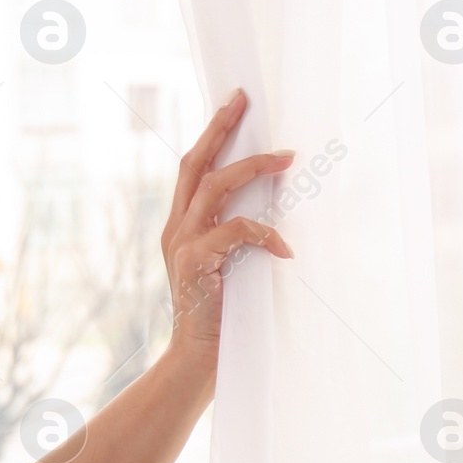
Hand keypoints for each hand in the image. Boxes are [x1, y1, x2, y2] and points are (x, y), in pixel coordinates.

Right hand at [161, 88, 294, 373]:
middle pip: (195, 165)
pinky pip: (235, 233)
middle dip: (220, 128)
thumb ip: (236, 239)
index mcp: (180, 228)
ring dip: (252, 168)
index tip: (232, 105)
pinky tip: (286, 249)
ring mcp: (182, 245)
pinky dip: (265, 234)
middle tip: (243, 100)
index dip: (211, 135)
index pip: (192, 170)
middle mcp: (176, 230)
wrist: (196, 363)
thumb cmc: (219, 319)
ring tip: (286, 158)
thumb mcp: (226, 269)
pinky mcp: (195, 263)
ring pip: (215, 188)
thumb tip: (276, 210)